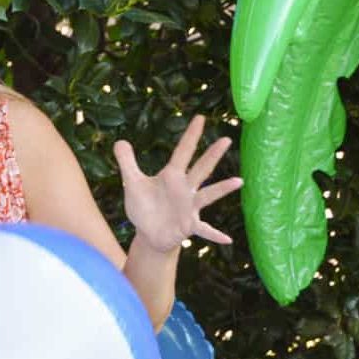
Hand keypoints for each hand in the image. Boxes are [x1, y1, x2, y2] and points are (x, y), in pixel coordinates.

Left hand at [113, 115, 242, 253]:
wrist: (148, 232)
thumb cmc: (144, 205)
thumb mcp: (132, 183)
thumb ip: (127, 162)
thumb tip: (120, 140)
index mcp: (172, 176)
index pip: (183, 152)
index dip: (190, 135)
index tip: (200, 117)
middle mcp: (185, 189)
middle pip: (201, 168)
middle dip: (212, 155)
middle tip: (226, 139)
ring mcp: (189, 207)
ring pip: (208, 195)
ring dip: (222, 189)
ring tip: (238, 181)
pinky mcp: (189, 225)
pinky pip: (204, 230)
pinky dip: (215, 234)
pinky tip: (227, 240)